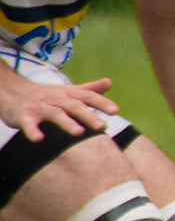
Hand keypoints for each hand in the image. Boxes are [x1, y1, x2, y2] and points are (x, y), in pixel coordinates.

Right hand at [0, 77, 117, 141]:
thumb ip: (90, 90)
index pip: (88, 97)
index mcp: (69, 94)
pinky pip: (29, 123)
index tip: (115, 111)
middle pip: (74, 106)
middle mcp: (57, 99)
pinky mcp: (25, 116)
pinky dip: (33, 130)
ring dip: (66, 123)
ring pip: (55, 114)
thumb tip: (109, 82)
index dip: (101, 103)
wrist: (14, 92)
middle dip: (88, 115)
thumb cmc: (49, 96)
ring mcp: (40, 107)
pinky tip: (38, 138)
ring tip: (78, 132)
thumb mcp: (69, 91)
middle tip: (102, 126)